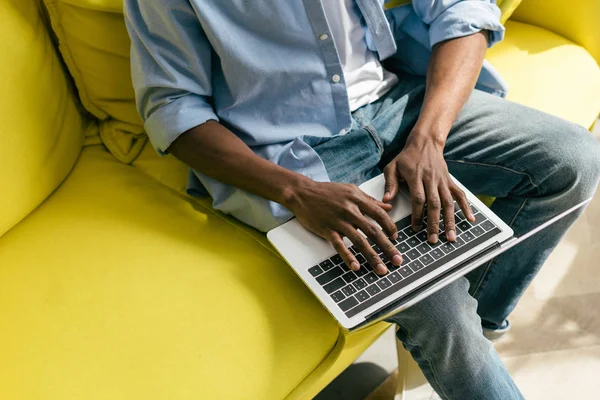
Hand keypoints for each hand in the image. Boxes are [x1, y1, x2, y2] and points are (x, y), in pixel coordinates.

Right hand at [284, 180, 402, 274]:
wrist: (302, 192)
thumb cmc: (327, 191)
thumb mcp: (351, 190)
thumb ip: (370, 200)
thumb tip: (388, 207)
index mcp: (358, 199)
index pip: (380, 215)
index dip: (390, 228)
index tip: (396, 239)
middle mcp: (350, 210)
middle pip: (374, 231)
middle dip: (388, 248)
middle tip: (398, 261)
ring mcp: (338, 221)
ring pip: (359, 241)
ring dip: (372, 257)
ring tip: (381, 269)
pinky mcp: (327, 229)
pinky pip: (339, 245)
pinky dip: (348, 256)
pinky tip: (356, 266)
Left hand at [382, 133, 474, 242]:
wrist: (425, 142)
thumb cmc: (406, 157)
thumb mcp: (392, 166)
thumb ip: (390, 183)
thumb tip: (386, 200)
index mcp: (416, 175)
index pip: (418, 198)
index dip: (417, 214)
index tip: (415, 228)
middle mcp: (431, 179)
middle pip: (435, 203)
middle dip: (434, 223)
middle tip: (432, 239)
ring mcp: (442, 180)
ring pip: (449, 202)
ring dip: (450, 221)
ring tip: (450, 237)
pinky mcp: (449, 181)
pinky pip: (460, 194)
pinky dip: (466, 207)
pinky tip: (470, 219)